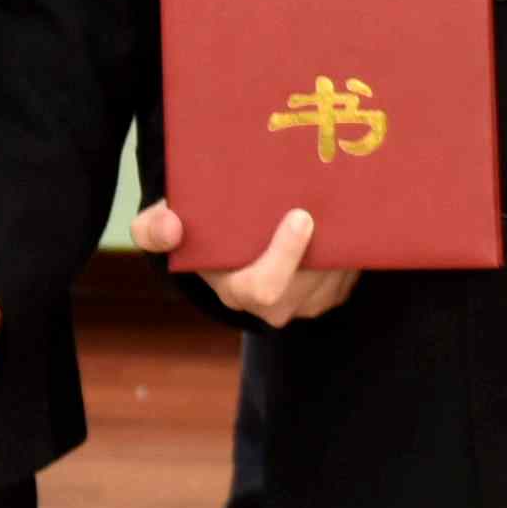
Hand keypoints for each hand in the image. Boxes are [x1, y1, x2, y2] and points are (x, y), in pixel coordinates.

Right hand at [126, 193, 359, 330]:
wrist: (225, 239)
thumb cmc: (193, 229)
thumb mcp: (161, 225)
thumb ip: (152, 229)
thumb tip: (170, 228)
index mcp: (235, 290)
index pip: (263, 290)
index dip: (285, 257)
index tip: (301, 217)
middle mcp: (272, 306)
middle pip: (310, 283)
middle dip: (325, 247)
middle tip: (334, 205)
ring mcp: (305, 303)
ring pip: (336, 277)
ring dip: (344, 243)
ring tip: (348, 201)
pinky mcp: (330, 294)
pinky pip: (350, 275)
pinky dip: (354, 247)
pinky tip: (351, 215)